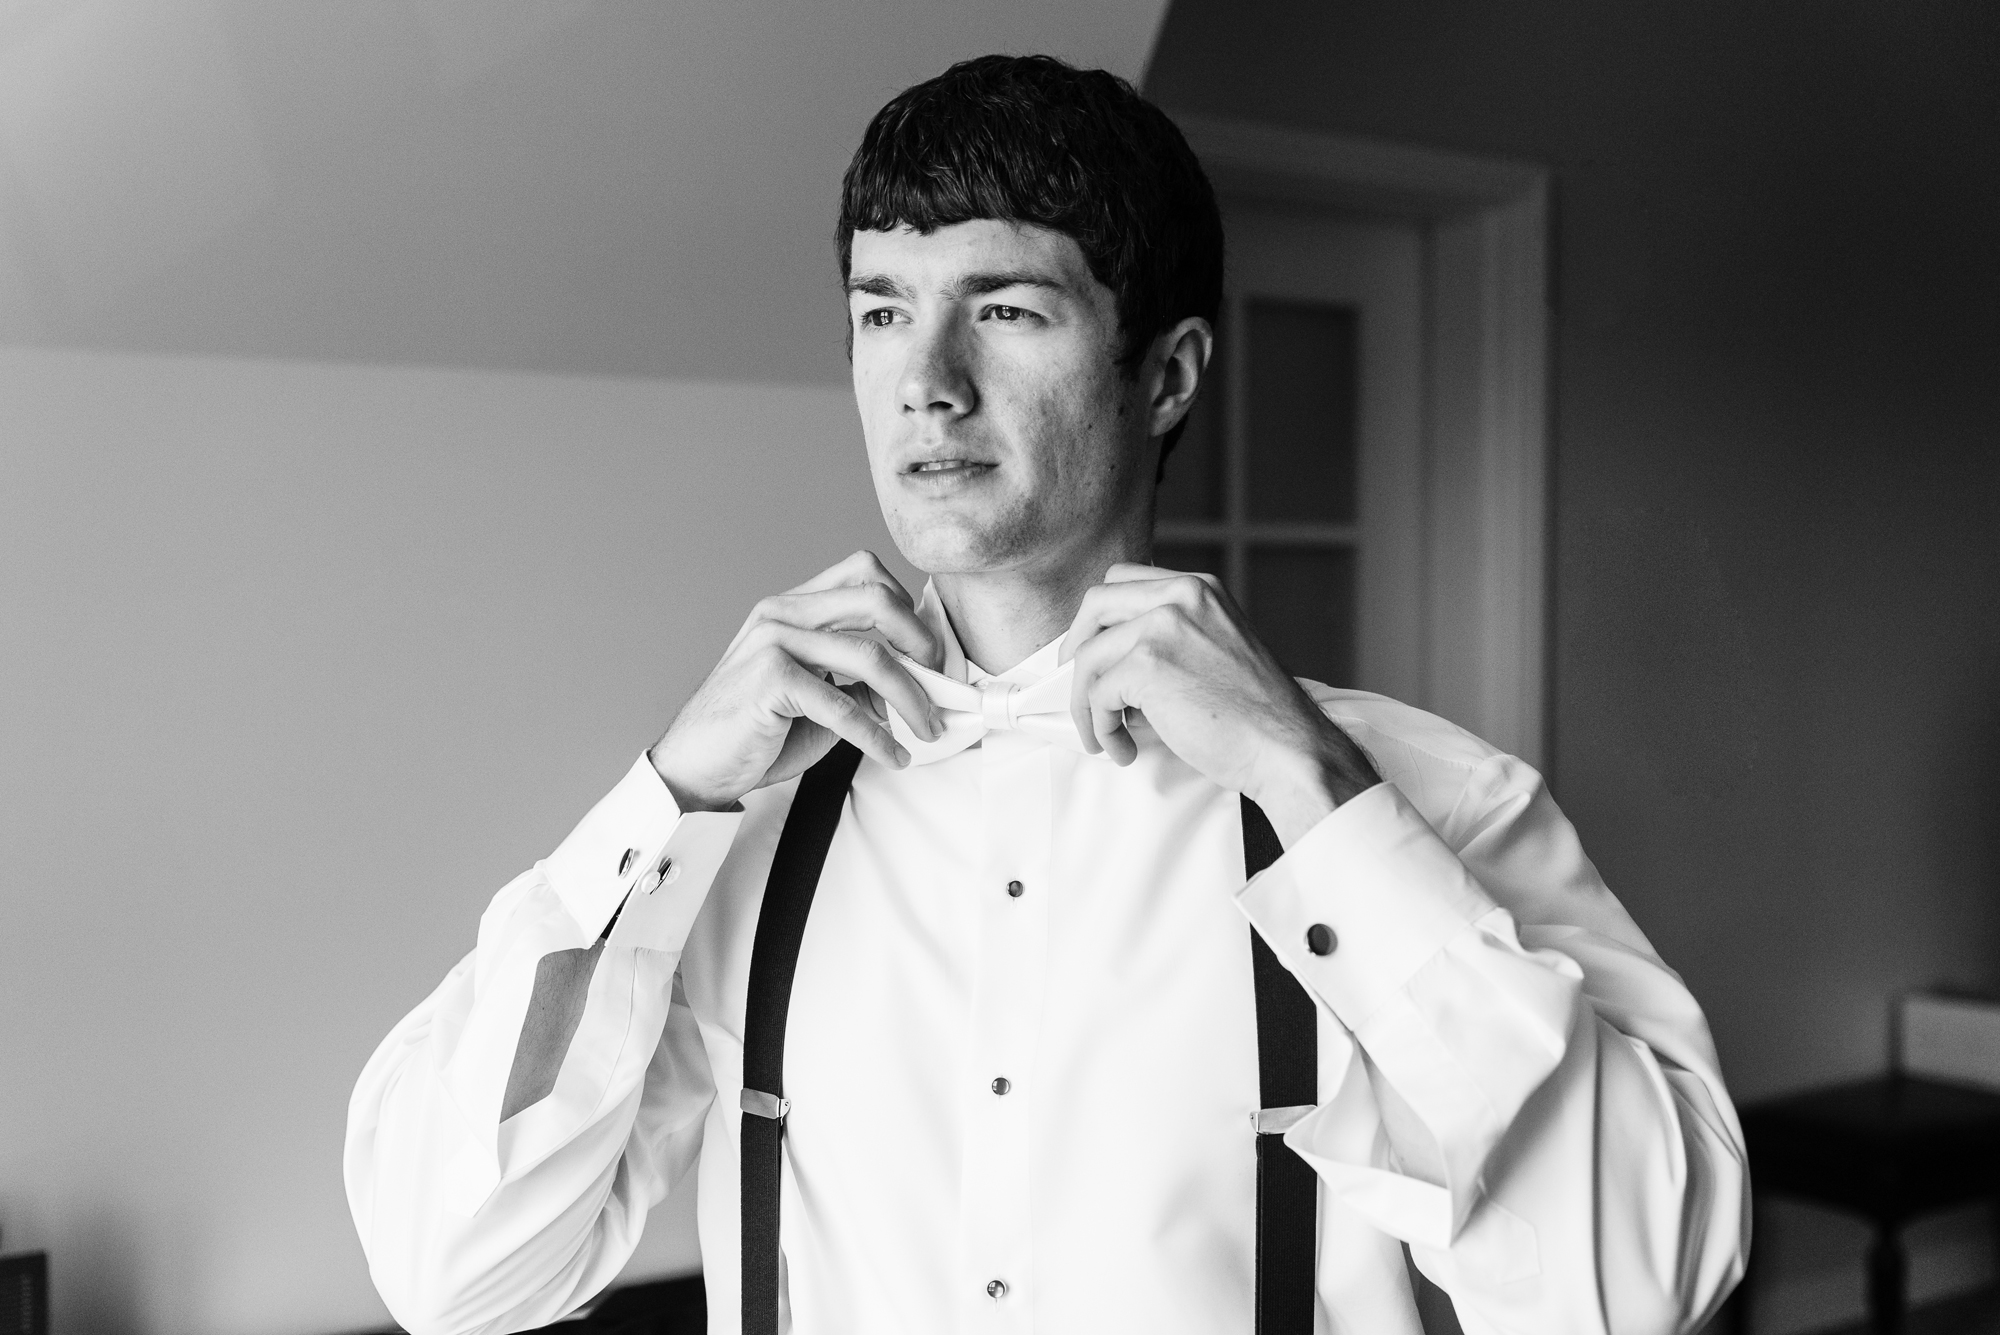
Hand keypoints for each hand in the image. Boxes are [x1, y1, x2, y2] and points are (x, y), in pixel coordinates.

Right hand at [649, 551, 944, 811]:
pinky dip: (878, 736)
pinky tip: (893, 756)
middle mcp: (781, 613)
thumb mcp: (817, 697)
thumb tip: (915, 685)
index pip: (863, 572)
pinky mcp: (770, 680)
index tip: (929, 651)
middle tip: (939, 683)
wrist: (695, 767)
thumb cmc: (756, 731)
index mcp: (792, 607)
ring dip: (911, 698)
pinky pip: (844, 706)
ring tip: (928, 729)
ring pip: (869, 655)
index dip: (907, 607)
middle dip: (921, 642)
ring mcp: (773, 641)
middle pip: (875, 599)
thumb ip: (859, 681)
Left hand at [1059, 562, 1379, 845]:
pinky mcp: (1147, 665)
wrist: (1286, 748)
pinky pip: (1097, 695)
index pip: (1123, 581)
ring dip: (1086, 703)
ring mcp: (1163, 626)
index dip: (1099, 620)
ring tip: (1106, 736)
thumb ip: (1176, 636)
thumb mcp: (1219, 647)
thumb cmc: (1257, 716)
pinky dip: (1101, 728)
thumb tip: (1116, 661)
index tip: (1092, 651)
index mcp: (1199, 588)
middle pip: (1095, 604)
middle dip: (1075, 648)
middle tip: (1079, 688)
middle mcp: (1181, 596)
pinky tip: (1123, 748)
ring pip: (1088, 657)